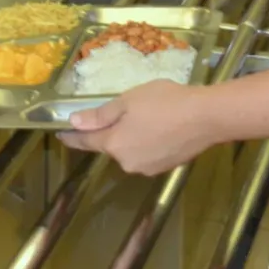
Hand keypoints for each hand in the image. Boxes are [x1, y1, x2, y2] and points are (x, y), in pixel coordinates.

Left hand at [59, 80, 222, 175]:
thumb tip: (75, 123)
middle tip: (123, 110)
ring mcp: (147, 168)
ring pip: (130, 150)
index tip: (61, 132)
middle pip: (111, 146)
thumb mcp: (128, 101)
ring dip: (131, 136)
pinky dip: (147, 142)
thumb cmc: (165, 102)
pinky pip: (147, 153)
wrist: (206, 117)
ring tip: (147, 116)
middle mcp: (127, 162)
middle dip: (112, 131)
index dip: (72, 136)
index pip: (86, 142)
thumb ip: (100, 115)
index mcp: (115, 144)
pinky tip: (161, 127)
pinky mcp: (165, 167)